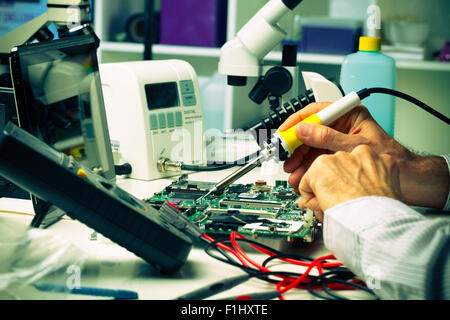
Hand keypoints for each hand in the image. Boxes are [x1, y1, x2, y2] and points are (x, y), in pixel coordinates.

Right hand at [279, 102, 448, 208]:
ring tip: (294, 173)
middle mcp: (342, 126)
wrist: (407, 178)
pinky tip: (302, 176)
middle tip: (286, 157)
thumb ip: (328, 138)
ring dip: (300, 161)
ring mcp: (339, 141)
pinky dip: (308, 168)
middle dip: (296, 146)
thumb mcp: (355, 146)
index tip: (285, 132)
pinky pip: (318, 159)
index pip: (317, 111)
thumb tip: (304, 130)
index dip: (297, 121)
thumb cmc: (390, 157)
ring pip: (312, 147)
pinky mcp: (337, 155)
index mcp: (350, 115)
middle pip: (310, 132)